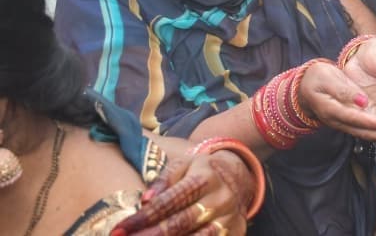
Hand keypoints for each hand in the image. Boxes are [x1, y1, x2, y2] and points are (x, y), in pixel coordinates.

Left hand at [111, 150, 250, 234]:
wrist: (238, 177)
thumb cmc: (200, 172)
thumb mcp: (184, 166)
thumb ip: (164, 180)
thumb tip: (145, 199)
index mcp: (206, 177)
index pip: (170, 200)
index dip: (143, 217)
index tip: (119, 230)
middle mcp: (220, 198)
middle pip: (181, 222)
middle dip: (149, 235)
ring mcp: (229, 218)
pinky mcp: (235, 232)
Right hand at [301, 41, 375, 142]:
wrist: (304, 88)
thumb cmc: (316, 79)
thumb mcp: (326, 78)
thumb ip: (344, 90)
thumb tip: (363, 101)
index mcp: (332, 110)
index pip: (356, 118)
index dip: (374, 122)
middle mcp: (340, 121)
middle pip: (365, 131)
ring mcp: (345, 123)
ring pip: (368, 133)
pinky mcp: (351, 122)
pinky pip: (368, 129)